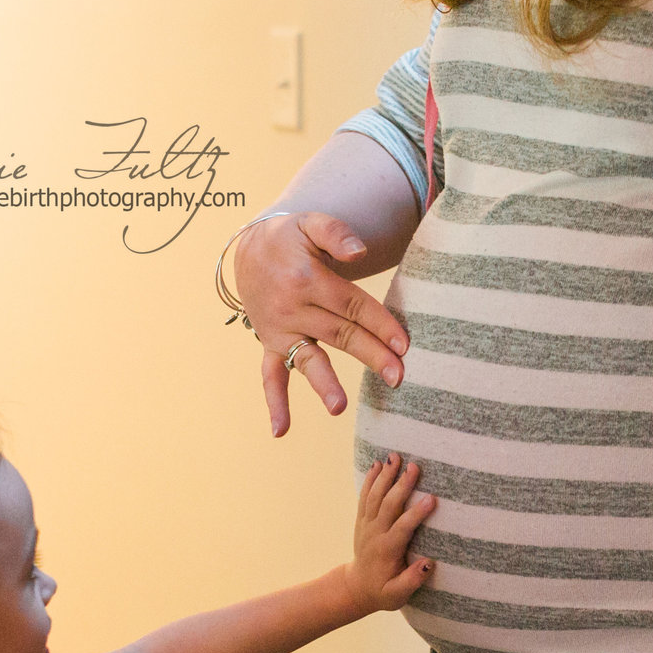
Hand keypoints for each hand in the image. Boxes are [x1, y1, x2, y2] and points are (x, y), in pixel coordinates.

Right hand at [232, 212, 412, 436]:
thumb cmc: (290, 237)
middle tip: (398, 376)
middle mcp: (292, 308)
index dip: (380, 323)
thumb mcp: (310, 222)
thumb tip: (360, 253)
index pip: (352, 305)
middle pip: (339, 334)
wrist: (248, 249)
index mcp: (307, 279)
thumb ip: (336, 233)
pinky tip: (281, 430)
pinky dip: (275, 402)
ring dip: (323, 383)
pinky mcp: (268, 344)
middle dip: (371, 355)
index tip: (404, 344)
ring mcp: (278, 330)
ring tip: (339, 407)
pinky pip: (269, 375)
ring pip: (307, 358)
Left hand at [347, 453, 436, 612]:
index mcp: (387, 550)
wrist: (357, 588)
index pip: (402, 528)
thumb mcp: (397, 595)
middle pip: (388, 505)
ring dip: (385, 476)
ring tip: (395, 456)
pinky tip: (378, 464)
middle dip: (401, 485)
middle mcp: (375, 534)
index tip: (432, 498)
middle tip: (415, 466)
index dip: (416, 513)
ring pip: (375, 496)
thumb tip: (429, 564)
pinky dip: (370, 479)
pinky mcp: (363, 520)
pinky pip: (364, 496)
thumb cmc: (382, 591)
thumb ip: (412, 580)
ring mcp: (367, 525)